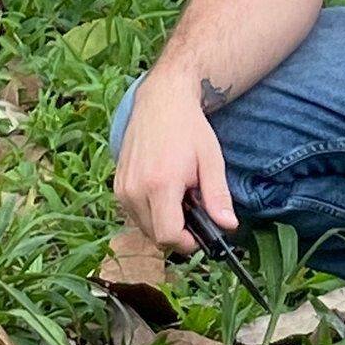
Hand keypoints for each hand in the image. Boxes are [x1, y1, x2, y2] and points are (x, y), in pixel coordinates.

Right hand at [113, 75, 238, 254]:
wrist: (161, 102)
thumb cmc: (189, 129)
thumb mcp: (211, 160)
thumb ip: (218, 196)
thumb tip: (228, 226)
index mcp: (160, 184)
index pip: (167, 236)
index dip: (187, 242)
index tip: (200, 232)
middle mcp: (135, 190)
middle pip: (155, 236)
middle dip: (177, 231)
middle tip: (193, 206)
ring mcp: (122, 189)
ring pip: (143, 227)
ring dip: (163, 221)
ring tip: (178, 194)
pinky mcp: (116, 186)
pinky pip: (134, 214)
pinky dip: (150, 211)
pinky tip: (163, 190)